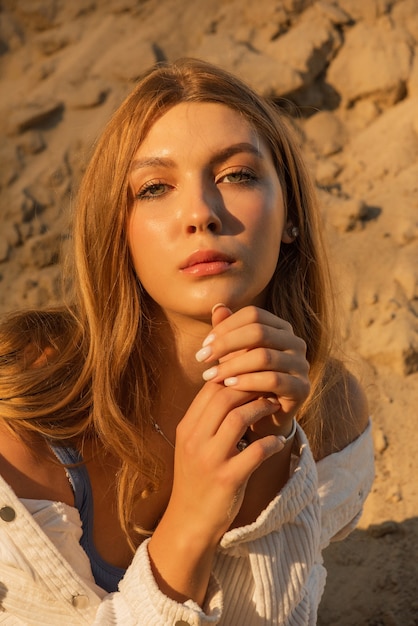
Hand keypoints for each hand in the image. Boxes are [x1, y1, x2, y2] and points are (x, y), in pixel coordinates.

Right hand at [170, 383, 283, 542]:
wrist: (189, 522)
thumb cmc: (196, 480)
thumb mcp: (192, 446)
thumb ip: (206, 420)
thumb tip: (230, 389)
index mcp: (186, 428)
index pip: (209, 389)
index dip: (234, 376)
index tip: (252, 376)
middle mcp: (195, 440)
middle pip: (224, 397)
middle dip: (251, 387)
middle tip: (268, 388)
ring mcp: (210, 459)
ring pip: (239, 418)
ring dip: (262, 408)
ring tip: (275, 406)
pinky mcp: (228, 479)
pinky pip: (256, 451)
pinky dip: (271, 442)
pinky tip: (278, 441)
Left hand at [195, 304, 309, 437]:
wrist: (263, 417)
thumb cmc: (246, 380)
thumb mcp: (234, 354)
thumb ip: (228, 331)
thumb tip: (217, 306)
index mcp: (281, 328)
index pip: (253, 314)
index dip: (226, 327)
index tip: (204, 345)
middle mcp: (296, 342)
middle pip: (259, 332)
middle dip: (225, 344)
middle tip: (202, 359)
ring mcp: (301, 365)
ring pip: (264, 357)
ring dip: (232, 366)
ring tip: (211, 376)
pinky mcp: (302, 388)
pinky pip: (273, 380)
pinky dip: (247, 382)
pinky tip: (229, 386)